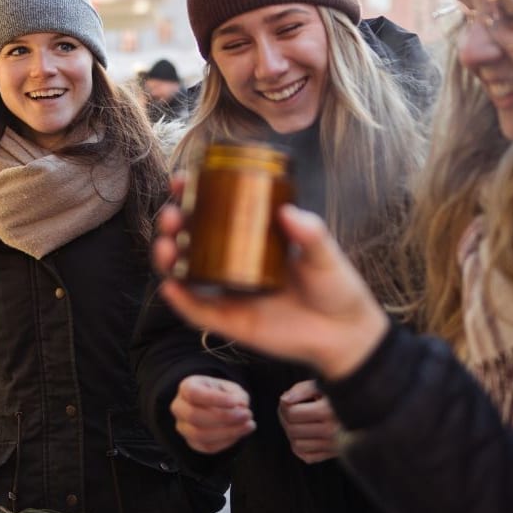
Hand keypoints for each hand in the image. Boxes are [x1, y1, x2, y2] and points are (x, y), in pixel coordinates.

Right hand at [153, 193, 389, 379]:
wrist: (346, 333)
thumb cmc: (335, 287)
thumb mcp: (324, 252)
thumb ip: (309, 232)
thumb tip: (288, 212)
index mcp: (251, 240)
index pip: (213, 213)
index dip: (192, 195)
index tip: (181, 180)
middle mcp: (233, 264)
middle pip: (190, 240)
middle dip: (173, 224)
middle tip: (173, 214)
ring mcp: (230, 293)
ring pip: (185, 275)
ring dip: (167, 259)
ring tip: (166, 245)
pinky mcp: (231, 323)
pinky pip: (198, 313)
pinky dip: (180, 301)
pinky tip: (170, 287)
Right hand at [169, 374, 255, 453]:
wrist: (215, 406)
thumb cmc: (222, 394)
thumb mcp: (230, 388)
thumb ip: (237, 395)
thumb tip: (241, 406)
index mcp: (186, 387)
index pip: (194, 394)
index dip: (216, 399)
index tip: (237, 401)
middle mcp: (179, 408)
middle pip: (194, 416)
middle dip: (224, 417)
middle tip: (247, 414)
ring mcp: (184, 427)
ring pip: (200, 435)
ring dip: (228, 432)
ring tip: (249, 425)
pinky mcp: (193, 443)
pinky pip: (207, 447)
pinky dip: (227, 441)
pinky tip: (240, 433)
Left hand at [278, 379, 339, 462]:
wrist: (366, 409)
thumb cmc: (340, 393)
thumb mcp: (323, 384)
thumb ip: (301, 389)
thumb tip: (284, 400)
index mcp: (328, 411)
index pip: (292, 413)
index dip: (283, 405)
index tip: (287, 399)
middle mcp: (332, 430)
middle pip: (292, 430)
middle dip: (284, 418)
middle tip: (287, 409)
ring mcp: (333, 445)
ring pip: (297, 445)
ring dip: (291, 433)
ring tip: (295, 421)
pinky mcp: (334, 454)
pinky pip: (307, 457)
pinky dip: (300, 447)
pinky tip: (304, 434)